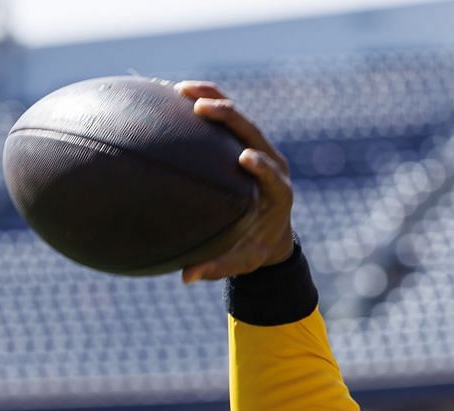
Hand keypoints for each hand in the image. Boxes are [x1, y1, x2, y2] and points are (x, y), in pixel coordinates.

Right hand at [174, 81, 295, 282]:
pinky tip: (174, 92)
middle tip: (202, 109)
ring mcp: (260, 149)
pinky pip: (226, 117)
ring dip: (215, 100)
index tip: (245, 158)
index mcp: (279, 195)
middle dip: (231, 118)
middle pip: (255, 134)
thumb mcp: (242, 261)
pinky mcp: (246, 140)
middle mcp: (273, 166)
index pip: (274, 174)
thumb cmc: (256, 248)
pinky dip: (206, 101)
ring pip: (240, 118)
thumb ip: (218, 267)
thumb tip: (185, 276)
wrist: (272, 231)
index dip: (262, 165)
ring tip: (183, 90)